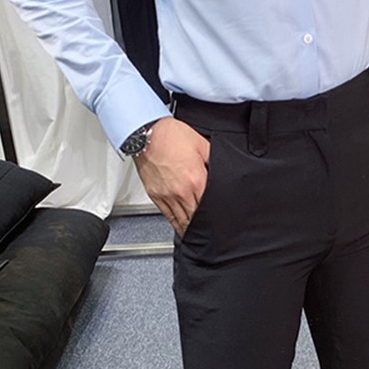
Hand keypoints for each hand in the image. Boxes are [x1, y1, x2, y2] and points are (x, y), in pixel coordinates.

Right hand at [133, 117, 209, 236]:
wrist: (147, 132)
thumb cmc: (171, 135)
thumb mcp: (202, 145)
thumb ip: (213, 161)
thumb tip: (221, 172)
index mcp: (197, 180)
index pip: (209, 206)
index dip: (215, 215)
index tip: (220, 221)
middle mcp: (182, 192)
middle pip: (196, 217)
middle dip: (203, 226)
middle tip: (211, 233)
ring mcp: (167, 195)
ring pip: (182, 221)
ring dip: (190, 229)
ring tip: (197, 236)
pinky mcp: (156, 196)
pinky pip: (168, 216)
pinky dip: (176, 225)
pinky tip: (181, 229)